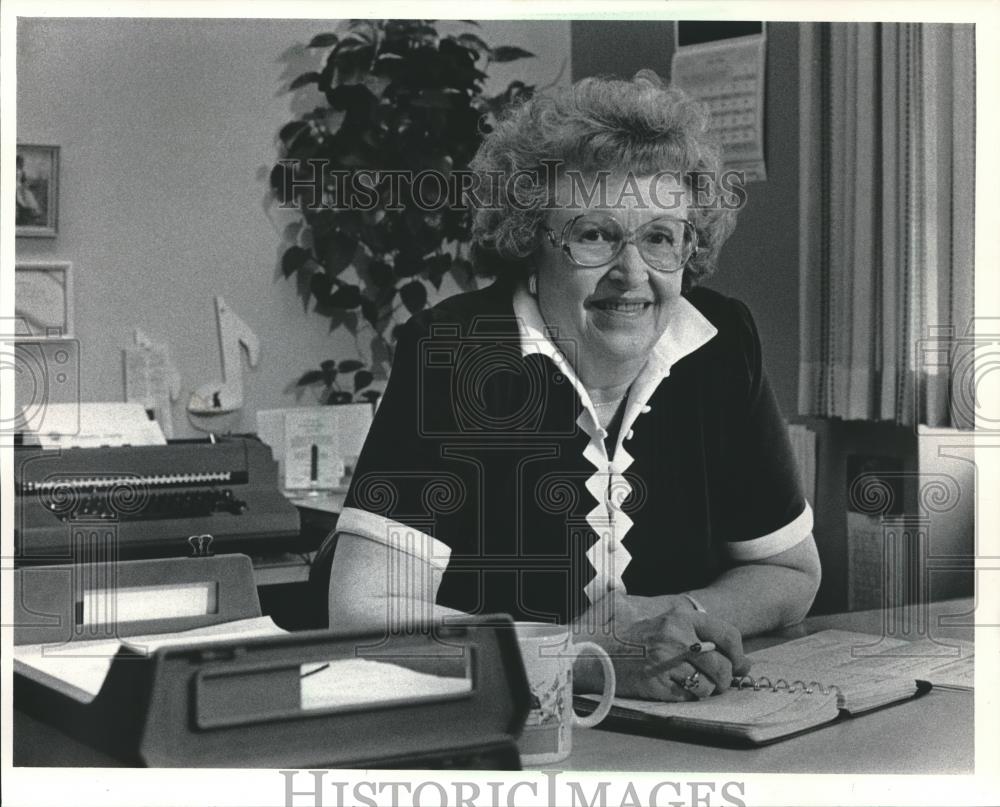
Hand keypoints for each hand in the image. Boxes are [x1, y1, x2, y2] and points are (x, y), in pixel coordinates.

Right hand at [575, 595, 749, 700]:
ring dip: (706, 690)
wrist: (591, 654)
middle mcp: (676, 637)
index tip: (741, 665)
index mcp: (679, 617)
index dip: (739, 654)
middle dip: (726, 679)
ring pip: (709, 686)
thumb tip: (734, 655)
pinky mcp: (658, 685)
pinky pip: (689, 697)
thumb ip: (691, 630)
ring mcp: (667, 662)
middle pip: (723, 666)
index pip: (727, 635)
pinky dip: (688, 697)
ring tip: (692, 685)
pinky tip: (674, 689)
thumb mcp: (656, 620)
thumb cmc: (624, 637)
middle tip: (719, 683)